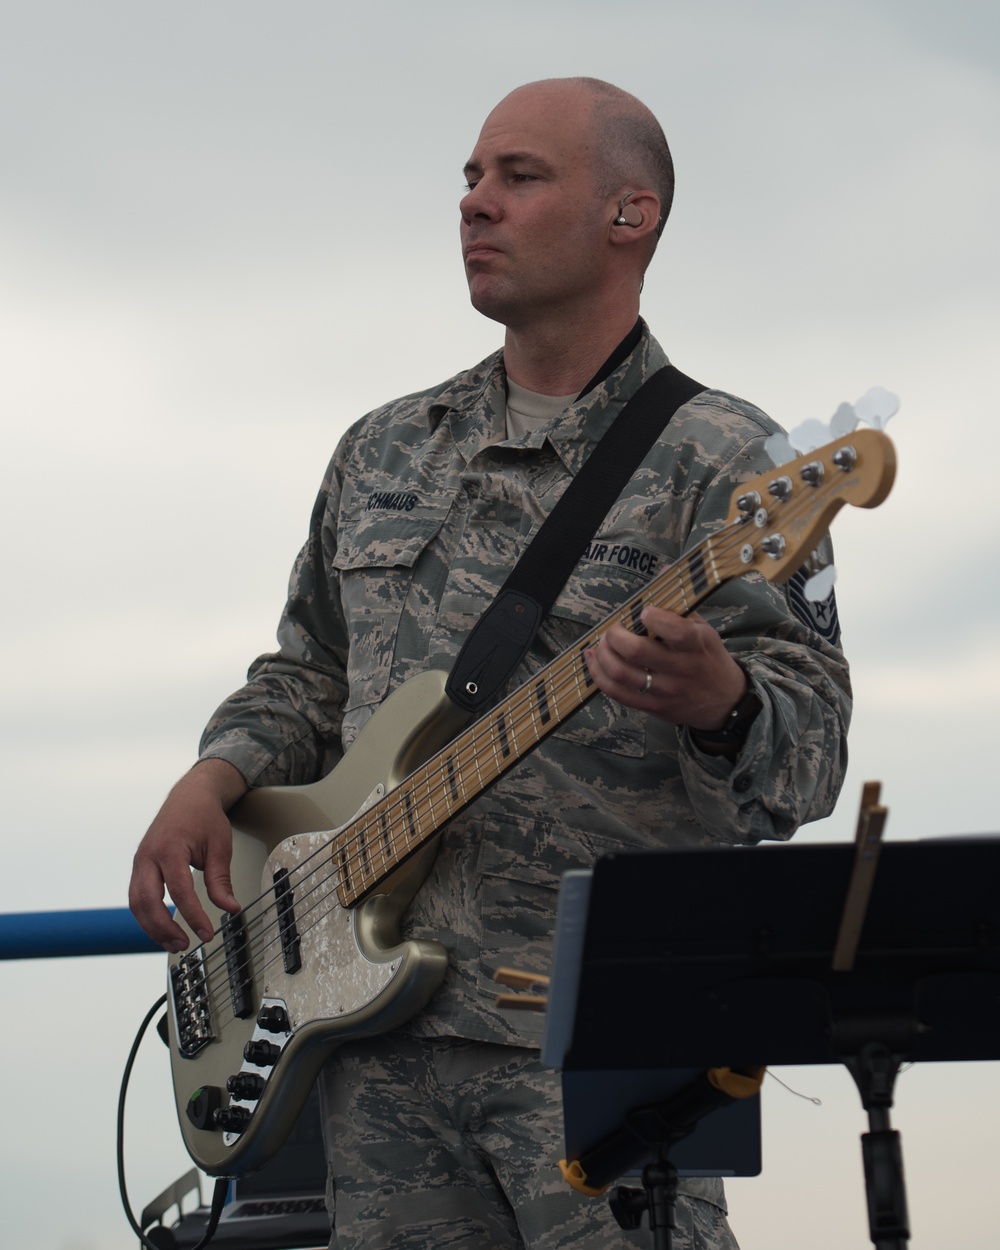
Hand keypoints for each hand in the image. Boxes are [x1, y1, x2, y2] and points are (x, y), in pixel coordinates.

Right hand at [129, 759, 247, 951]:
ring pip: (137, 903)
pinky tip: (162, 928)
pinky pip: (137, 896)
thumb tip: (229, 908)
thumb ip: (221, 880)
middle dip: (164, 928)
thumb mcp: (220, 846)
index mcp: (170, 848)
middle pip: (148, 901)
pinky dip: (147, 916)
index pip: (180, 891)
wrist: (189, 796)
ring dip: (152, 927)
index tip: (207, 933)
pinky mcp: (139, 867)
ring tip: (174, 943)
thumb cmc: (204, 816)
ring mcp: (140, 861)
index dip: (193, 916)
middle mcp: (148, 856)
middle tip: (185, 945)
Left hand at [584, 605, 746, 729]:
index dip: (653, 618)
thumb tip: (661, 571)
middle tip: (612, 629)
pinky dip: (599, 675)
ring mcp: (666, 690)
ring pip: (622, 674)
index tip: (643, 611)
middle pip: (638, 652)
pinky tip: (594, 661)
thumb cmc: (708, 658)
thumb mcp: (704, 630)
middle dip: (615, 635)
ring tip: (601, 644)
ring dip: (603, 655)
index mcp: (696, 645)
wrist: (725, 702)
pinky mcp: (654, 707)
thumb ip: (680, 605)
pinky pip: (618, 693)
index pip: (675, 630)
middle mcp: (681, 669)